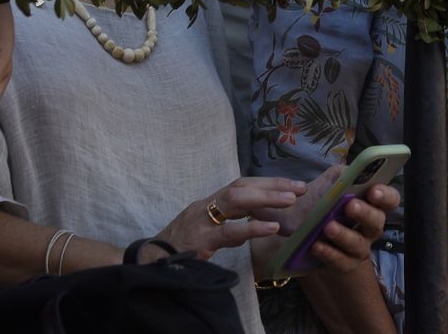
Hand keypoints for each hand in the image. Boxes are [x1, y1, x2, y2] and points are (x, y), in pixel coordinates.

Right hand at [155, 177, 308, 260]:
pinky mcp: (198, 240)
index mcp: (209, 203)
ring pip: (235, 200)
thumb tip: (257, 221)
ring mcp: (201, 221)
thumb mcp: (205, 230)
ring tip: (290, 201)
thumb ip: (228, 223)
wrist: (148, 264)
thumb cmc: (178, 247)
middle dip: (272, 185)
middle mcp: (205, 206)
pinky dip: (252, 227)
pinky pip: (228, 231)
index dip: (268, 183)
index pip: (242, 185)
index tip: (293, 184)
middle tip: (299, 189)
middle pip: (241, 186)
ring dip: (265, 198)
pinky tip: (272, 227)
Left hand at [255, 166, 398, 275]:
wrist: (296, 226)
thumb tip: (351, 172)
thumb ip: (342, 175)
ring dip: (344, 235)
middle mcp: (370, 226)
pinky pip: (341, 262)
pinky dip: (329, 253)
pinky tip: (316, 245)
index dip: (386, 195)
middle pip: (377, 222)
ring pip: (359, 245)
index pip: (391, 199)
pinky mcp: (344, 264)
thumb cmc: (319, 200)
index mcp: (372, 203)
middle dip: (365, 213)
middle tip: (349, 205)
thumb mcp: (329, 182)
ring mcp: (359, 247)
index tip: (373, 190)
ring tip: (328, 227)